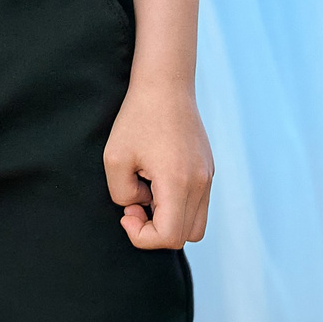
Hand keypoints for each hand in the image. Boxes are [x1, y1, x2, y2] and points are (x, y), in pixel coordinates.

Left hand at [104, 78, 212, 249]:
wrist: (165, 84)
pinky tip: (157, 181)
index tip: (127, 211)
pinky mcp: (208, 170)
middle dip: (155, 230)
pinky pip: (197, 205)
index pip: (169, 237)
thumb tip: (140, 206)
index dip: (142, 236)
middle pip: (185, 237)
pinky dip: (177, 206)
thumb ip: (122, 194)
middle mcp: (200, 184)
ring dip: (169, 220)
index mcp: (178, 182)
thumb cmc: (137, 118)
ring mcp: (208, 177)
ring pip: (195, 225)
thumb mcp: (114, 158)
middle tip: (134, 202)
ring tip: (147, 193)